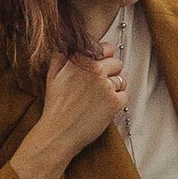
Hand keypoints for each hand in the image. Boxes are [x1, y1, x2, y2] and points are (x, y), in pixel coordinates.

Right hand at [10, 47, 124, 178]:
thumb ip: (61, 58)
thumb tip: (69, 46)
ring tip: (98, 100)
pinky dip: (117, 102)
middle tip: (99, 87)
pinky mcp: (114, 101)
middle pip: (117, 63)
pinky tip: (103, 109)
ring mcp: (106, 85)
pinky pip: (125, 96)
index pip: (106, 48)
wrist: (59, 132)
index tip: (100, 68)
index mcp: (81, 60)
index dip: (105, 58)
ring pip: (122, 80)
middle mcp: (95, 69)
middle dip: (111, 73)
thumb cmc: (55, 106)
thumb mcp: (52, 76)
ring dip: (114, 89)